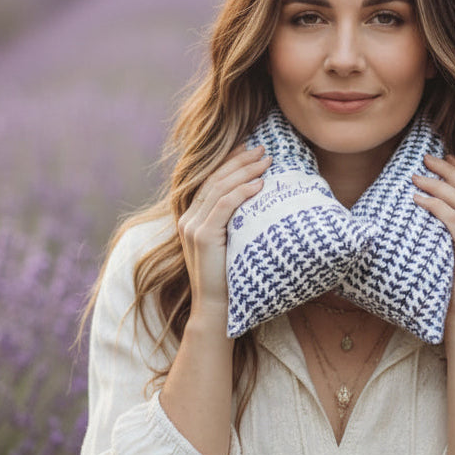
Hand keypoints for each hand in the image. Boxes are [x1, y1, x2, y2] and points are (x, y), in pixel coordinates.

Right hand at [177, 144, 271, 321]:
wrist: (218, 307)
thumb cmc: (231, 275)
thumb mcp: (232, 241)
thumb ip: (235, 220)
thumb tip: (259, 196)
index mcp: (192, 217)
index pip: (211, 180)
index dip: (230, 161)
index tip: (249, 147)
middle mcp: (188, 218)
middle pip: (215, 179)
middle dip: (240, 160)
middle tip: (264, 149)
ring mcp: (192, 226)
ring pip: (219, 188)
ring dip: (245, 171)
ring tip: (266, 162)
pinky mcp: (202, 236)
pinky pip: (223, 206)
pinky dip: (242, 192)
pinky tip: (259, 185)